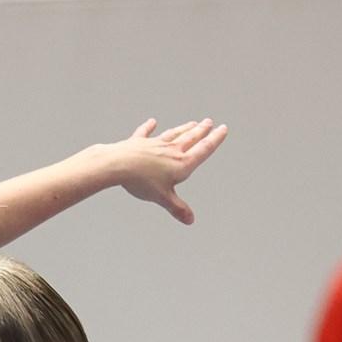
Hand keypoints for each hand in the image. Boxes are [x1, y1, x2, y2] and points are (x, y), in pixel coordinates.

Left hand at [94, 117, 229, 225]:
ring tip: (192, 123)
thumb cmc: (142, 181)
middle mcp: (171, 150)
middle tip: (209, 122)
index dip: (215, 139)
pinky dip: (149, 127)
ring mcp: (155, 144)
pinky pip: (146, 133)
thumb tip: (190, 219)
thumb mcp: (163, 198)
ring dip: (184, 128)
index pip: (203, 150)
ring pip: (173, 134)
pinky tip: (153, 122)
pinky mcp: (138, 143)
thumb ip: (177, 208)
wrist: (118, 164)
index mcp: (181, 164)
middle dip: (201, 131)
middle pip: (190, 138)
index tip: (223, 129)